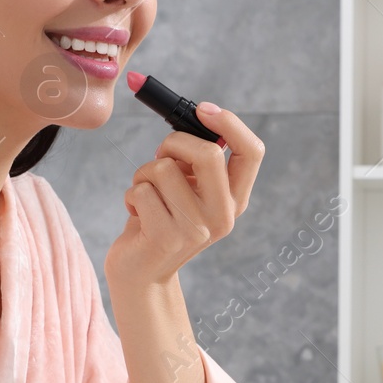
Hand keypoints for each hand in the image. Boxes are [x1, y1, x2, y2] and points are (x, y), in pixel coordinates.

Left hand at [104, 104, 264, 287]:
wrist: (142, 273)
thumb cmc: (161, 218)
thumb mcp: (188, 190)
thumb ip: (197, 161)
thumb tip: (194, 118)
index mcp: (234, 199)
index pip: (252, 152)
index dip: (229, 123)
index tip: (202, 109)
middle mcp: (222, 216)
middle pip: (208, 153)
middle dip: (175, 143)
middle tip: (161, 155)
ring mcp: (196, 229)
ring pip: (163, 169)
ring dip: (144, 174)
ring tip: (146, 195)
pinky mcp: (165, 238)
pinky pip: (140, 190)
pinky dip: (130, 195)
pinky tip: (137, 215)